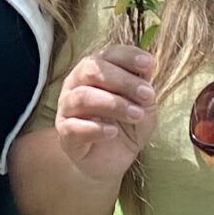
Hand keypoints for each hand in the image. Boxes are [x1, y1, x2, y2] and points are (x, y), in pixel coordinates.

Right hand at [55, 42, 157, 186]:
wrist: (113, 160)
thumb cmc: (126, 124)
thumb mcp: (143, 103)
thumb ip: (143, 83)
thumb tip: (147, 64)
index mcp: (94, 70)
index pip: (106, 54)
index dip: (127, 56)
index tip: (148, 64)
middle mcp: (76, 84)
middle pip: (91, 70)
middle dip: (123, 81)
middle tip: (147, 95)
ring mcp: (67, 108)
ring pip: (82, 96)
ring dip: (113, 104)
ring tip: (136, 114)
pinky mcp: (65, 133)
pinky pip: (74, 127)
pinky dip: (96, 128)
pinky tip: (113, 132)